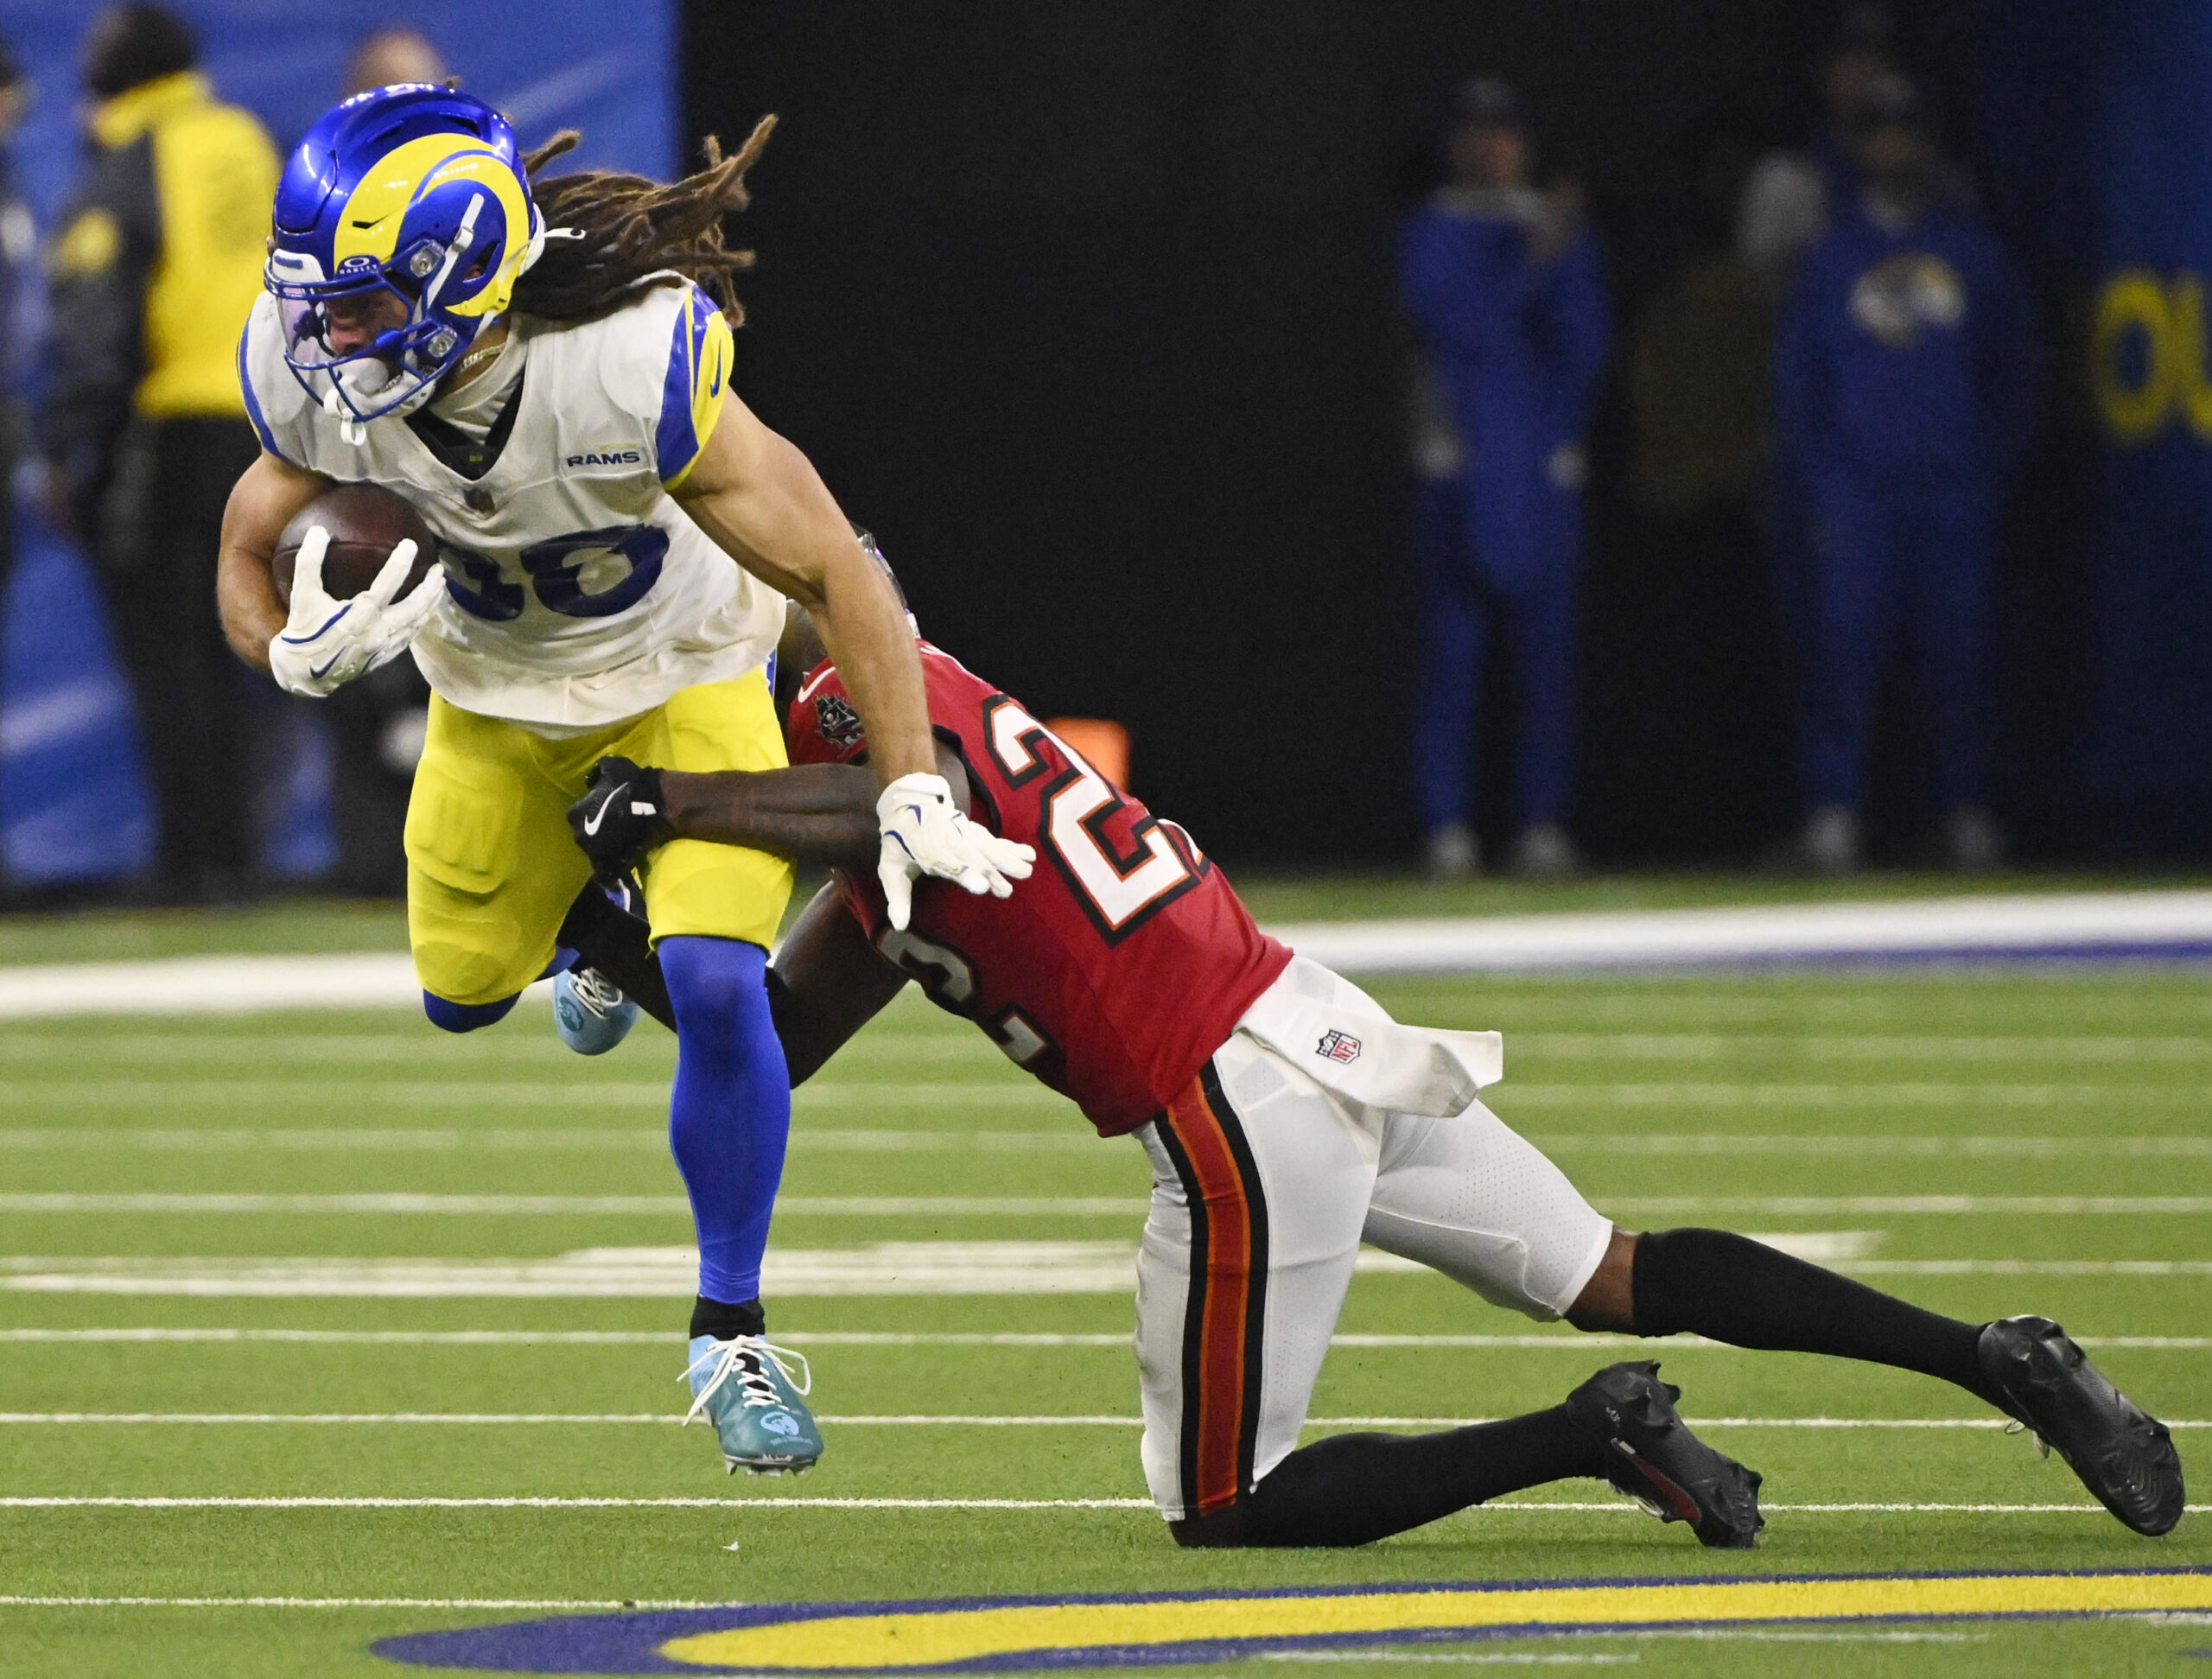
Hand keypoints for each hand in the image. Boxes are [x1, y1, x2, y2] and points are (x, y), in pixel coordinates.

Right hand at [267, 526, 441, 697]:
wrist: (304, 672)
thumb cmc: (304, 630)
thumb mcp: (303, 595)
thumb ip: (309, 562)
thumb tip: (318, 531)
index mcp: (359, 616)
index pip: (387, 586)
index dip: (400, 564)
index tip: (410, 544)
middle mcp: (378, 632)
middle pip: (415, 607)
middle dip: (430, 587)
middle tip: (438, 568)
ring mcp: (385, 646)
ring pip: (417, 622)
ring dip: (431, 603)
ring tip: (440, 586)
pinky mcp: (386, 656)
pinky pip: (411, 636)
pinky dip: (422, 620)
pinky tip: (426, 610)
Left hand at [568, 756, 673, 881]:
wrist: (659, 804)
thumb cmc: (633, 783)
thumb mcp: (611, 766)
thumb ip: (596, 773)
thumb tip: (590, 780)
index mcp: (575, 813)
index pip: (578, 817)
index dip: (592, 815)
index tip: (605, 813)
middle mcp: (580, 835)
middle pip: (585, 837)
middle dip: (596, 835)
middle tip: (615, 830)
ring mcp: (595, 853)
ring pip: (595, 856)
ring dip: (605, 853)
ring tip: (621, 847)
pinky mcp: (612, 866)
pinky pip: (607, 874)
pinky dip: (612, 873)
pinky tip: (622, 866)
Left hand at [875, 772, 1034, 930]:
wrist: (909, 807)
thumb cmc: (899, 845)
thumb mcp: (890, 869)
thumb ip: (897, 897)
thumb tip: (899, 925)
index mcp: (925, 849)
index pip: (947, 863)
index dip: (965, 874)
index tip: (982, 887)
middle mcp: (948, 840)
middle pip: (972, 856)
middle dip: (990, 872)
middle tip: (1007, 891)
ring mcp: (963, 834)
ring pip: (987, 846)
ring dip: (1007, 859)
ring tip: (1027, 872)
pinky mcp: (974, 832)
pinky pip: (994, 840)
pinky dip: (1011, 847)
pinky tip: (1030, 855)